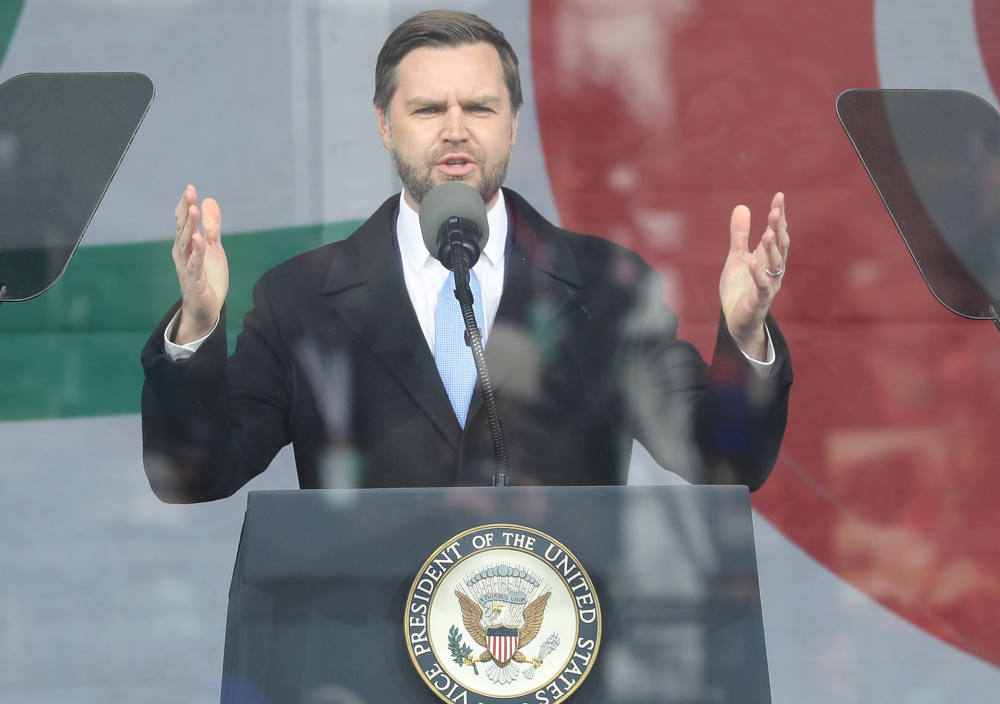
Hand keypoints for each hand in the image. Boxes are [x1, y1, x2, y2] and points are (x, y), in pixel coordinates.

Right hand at [171, 185, 228, 343]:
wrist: (205, 308)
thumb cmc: (207, 277)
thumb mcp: (213, 247)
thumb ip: (212, 226)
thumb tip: (209, 200)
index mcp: (186, 244)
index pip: (184, 221)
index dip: (186, 204)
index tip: (191, 188)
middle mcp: (182, 253)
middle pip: (182, 228)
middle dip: (186, 210)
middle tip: (190, 193)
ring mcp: (186, 266)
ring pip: (186, 243)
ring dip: (189, 226)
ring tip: (193, 210)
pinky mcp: (194, 280)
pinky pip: (194, 264)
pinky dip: (196, 251)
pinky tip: (199, 239)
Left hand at [719, 192, 788, 359]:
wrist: (737, 320)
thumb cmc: (740, 289)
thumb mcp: (737, 257)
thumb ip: (740, 235)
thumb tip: (742, 206)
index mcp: (768, 257)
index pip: (776, 232)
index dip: (778, 215)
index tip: (779, 196)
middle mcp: (773, 269)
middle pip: (779, 245)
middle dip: (778, 228)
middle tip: (776, 210)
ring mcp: (768, 285)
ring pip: (775, 265)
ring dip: (772, 249)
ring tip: (767, 232)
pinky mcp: (759, 300)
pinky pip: (762, 286)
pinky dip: (758, 275)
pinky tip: (753, 262)